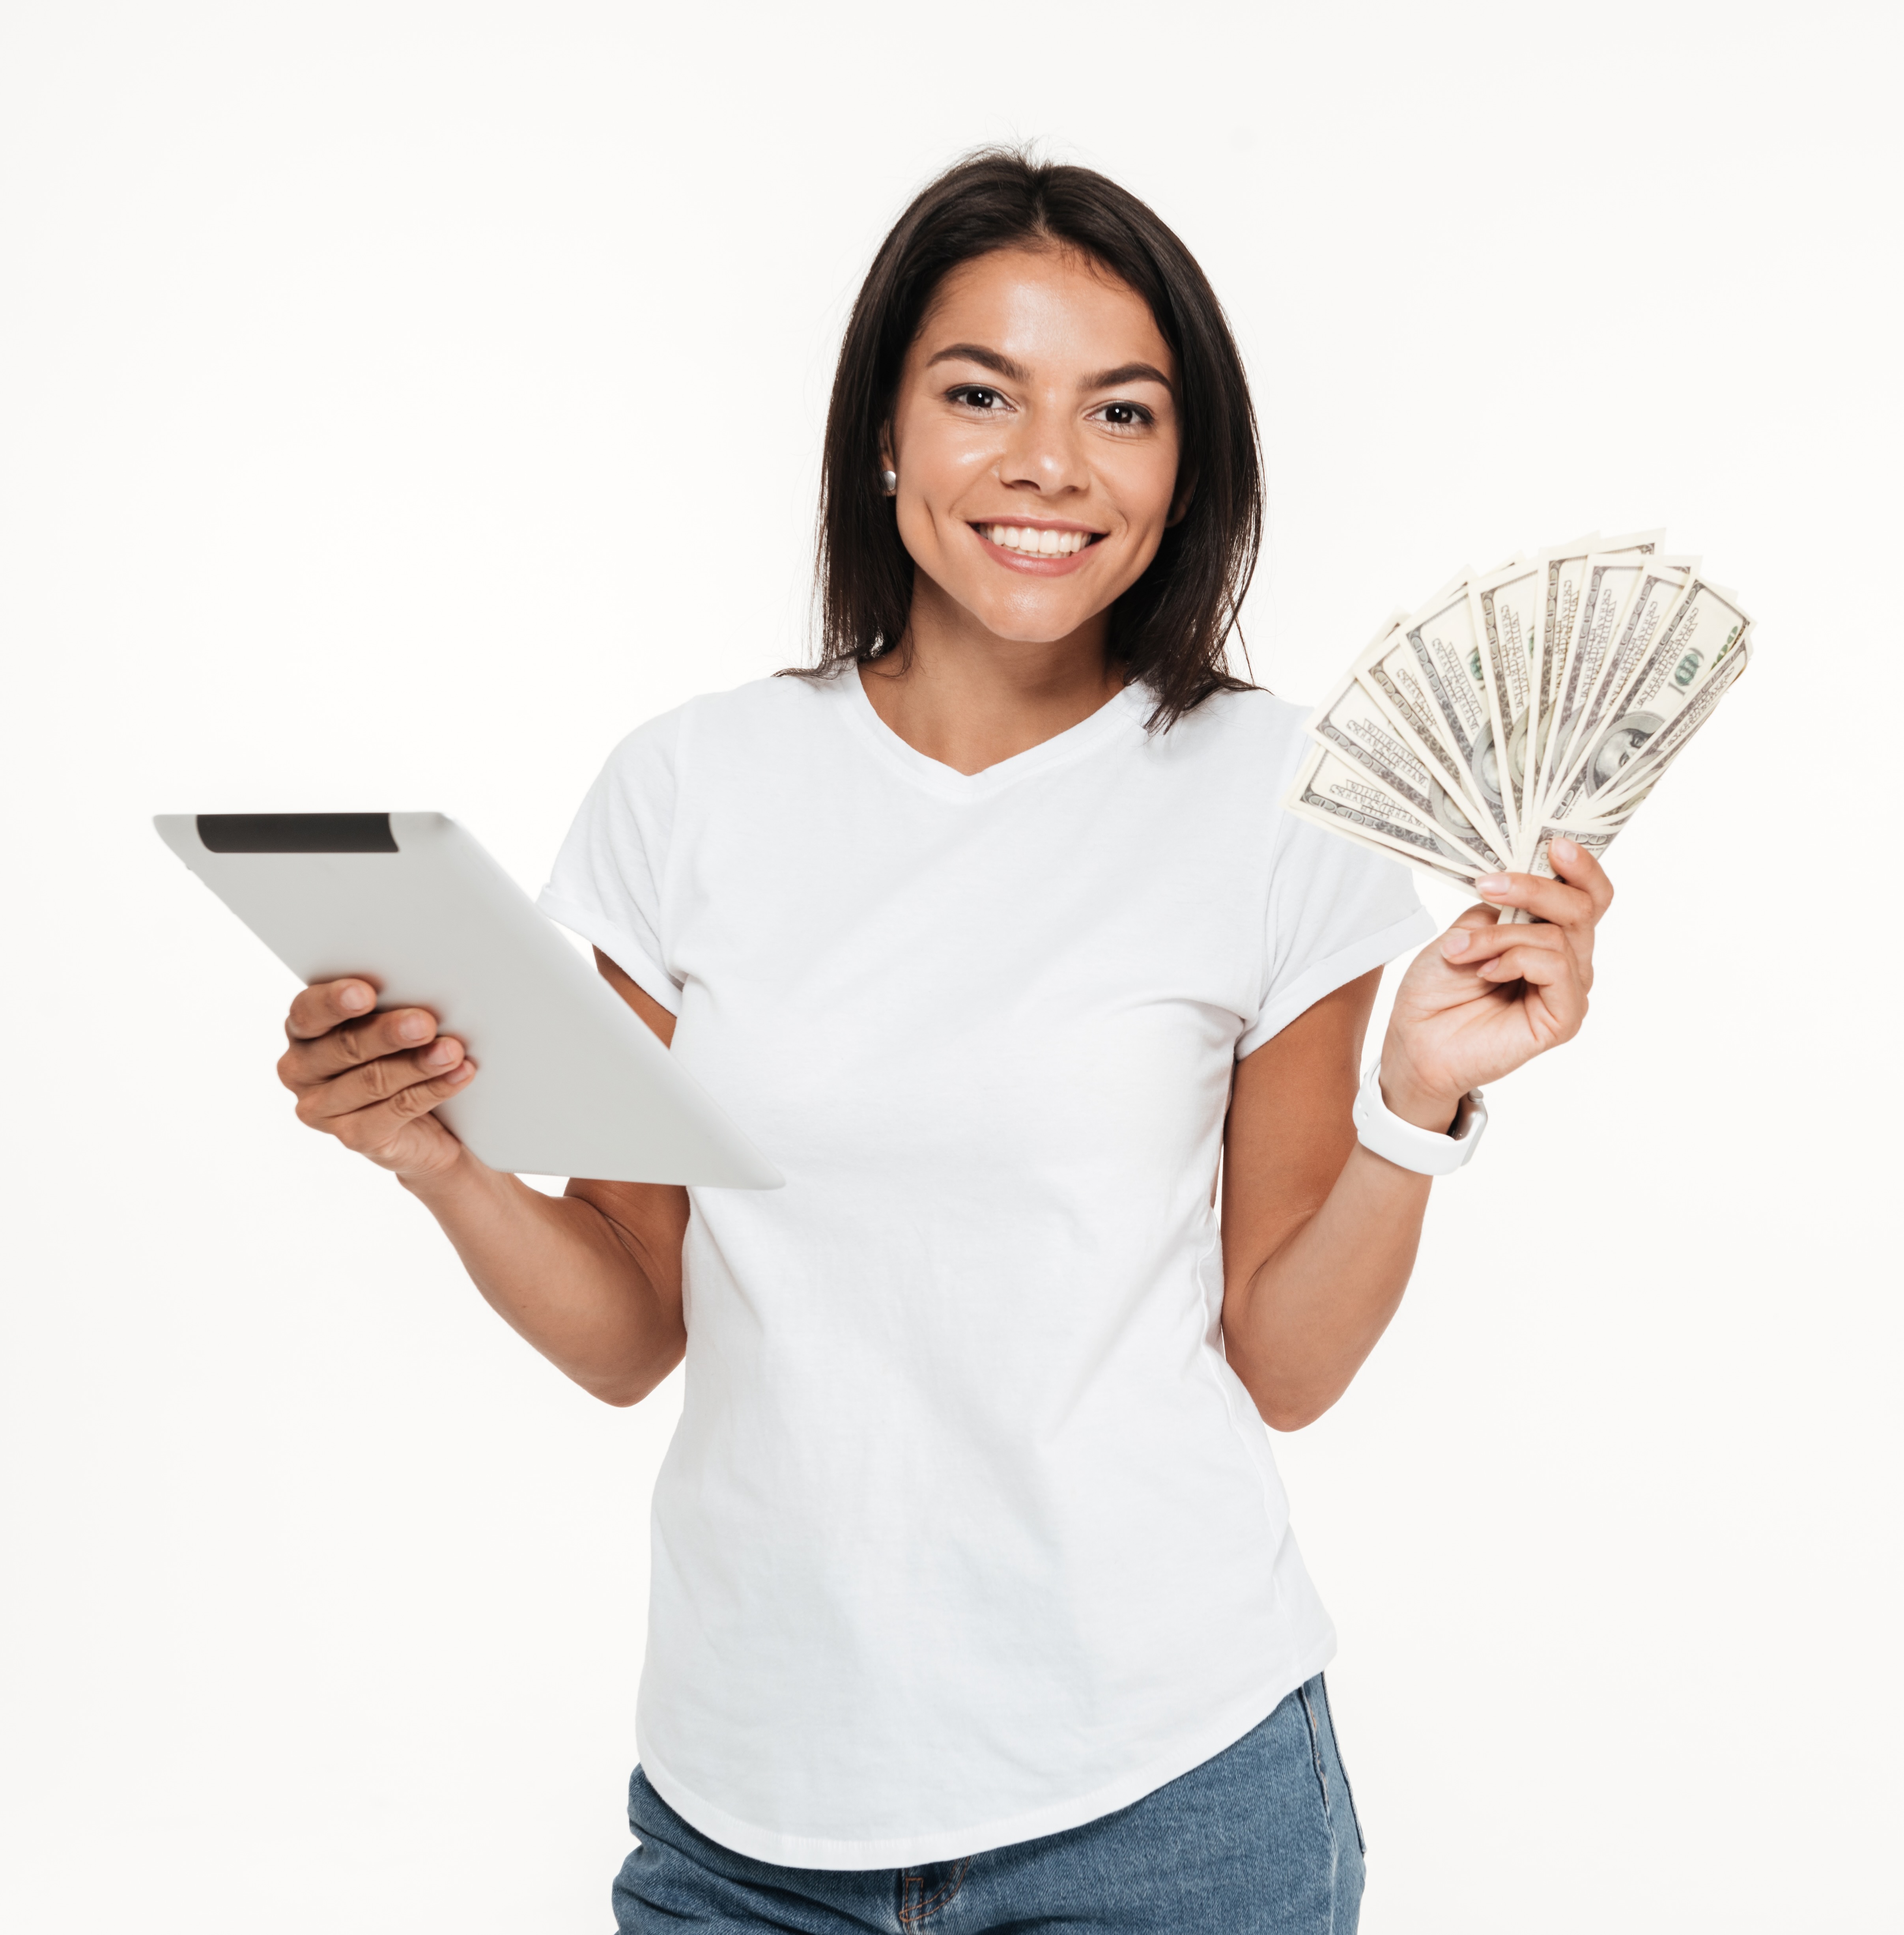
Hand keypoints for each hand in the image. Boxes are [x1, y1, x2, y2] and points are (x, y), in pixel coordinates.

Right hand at [277, 979, 475, 1179]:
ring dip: (418, 1063)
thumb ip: (391, 1009)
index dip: (334, 1001)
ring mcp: (322, 1109)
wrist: (428, 1123)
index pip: (308, 1011)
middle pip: (344, 1046)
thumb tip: (423, 996)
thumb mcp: (392, 1026)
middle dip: (388, 1033)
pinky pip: (396, 1110)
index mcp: (304, 1031)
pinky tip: (459, 1074)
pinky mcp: (354, 1137)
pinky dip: (433, 1090)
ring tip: (452, 1051)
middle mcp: (302, 1070)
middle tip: (425, 1023)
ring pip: (373, 1080)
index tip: (365, 993)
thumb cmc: (402, 1054)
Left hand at [1378, 840, 1611, 1129]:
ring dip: (1501, 936)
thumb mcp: (1464, 932)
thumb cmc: (1438, 990)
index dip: (1580, 866)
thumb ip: (1501, 909)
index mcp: (1549, 934)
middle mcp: (1568, 961)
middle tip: (1488, 886)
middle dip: (1533, 888)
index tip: (1553, 842)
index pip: (1587, 895)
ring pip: (1558, 936)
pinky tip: (1485, 972)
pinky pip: (1556, 968)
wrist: (1416, 1043)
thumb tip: (1519, 881)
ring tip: (1461, 951)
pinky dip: (1516, 960)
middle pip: (1582, 907)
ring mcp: (1568, 990)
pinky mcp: (1564, 1018)